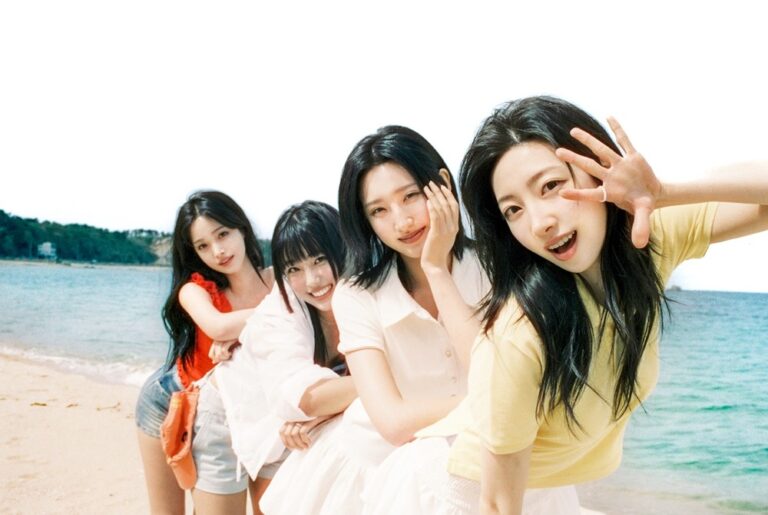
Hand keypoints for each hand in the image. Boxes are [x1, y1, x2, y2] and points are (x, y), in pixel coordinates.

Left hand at [208, 339, 239, 363]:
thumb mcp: (227, 347)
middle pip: (214, 356)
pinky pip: (223, 350)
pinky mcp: (228, 340)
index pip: (210, 355)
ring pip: (218, 354)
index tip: (224, 359)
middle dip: (221, 359)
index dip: (216, 359)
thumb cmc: (235, 340)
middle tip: (228, 357)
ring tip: (230, 355)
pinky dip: (227, 354)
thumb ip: (220, 354)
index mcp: (215, 341)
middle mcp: (217, 340)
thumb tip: (213, 362)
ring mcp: (222, 340)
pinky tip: (232, 353)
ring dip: (225, 357)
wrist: (243, 332)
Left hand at [279, 415, 334, 449]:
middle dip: (293, 445)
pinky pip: (302, 432)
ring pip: (293, 434)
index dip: (285, 441)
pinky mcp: (309, 419)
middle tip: (301, 449)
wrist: (329, 403)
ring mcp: (301, 418)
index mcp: (292, 417)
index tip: (292, 448)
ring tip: (306, 447)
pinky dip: (304, 440)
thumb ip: (300, 425)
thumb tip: (295, 439)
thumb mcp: (307, 419)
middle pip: (287, 434)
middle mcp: (295, 417)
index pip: (281, 431)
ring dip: (299, 444)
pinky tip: (309, 442)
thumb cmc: (319, 413)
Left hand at [420, 180, 458, 273]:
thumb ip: (441, 225)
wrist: (435, 265)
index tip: (441, 186)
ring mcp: (446, 231)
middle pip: (448, 204)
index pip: (454, 206)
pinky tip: (428, 200)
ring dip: (434, 196)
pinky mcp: (437, 234)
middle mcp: (452, 227)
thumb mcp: (442, 236)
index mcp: (455, 227)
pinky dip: (433, 208)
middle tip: (432, 183)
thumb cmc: (436, 251)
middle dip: (440, 192)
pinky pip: (436, 218)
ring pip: (442, 209)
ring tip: (427, 188)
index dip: (448, 195)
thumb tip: (436, 212)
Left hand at [555, 117, 661, 248]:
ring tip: (573, 131)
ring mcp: (620, 165)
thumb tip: (641, 244)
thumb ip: (640, 227)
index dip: (578, 193)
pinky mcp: (632, 156)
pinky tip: (609, 116)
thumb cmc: (641, 203)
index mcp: (611, 192)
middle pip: (590, 166)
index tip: (562, 192)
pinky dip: (618, 129)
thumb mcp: (643, 214)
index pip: (591, 193)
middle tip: (558, 152)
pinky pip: (624, 140)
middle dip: (575, 159)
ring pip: (602, 150)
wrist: (653, 193)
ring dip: (589, 141)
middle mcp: (611, 176)